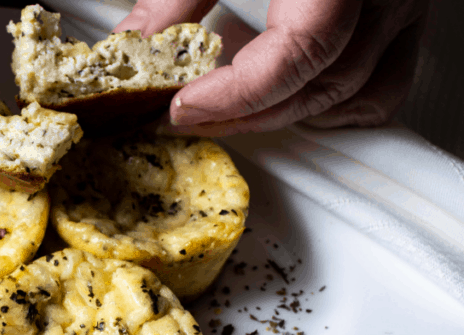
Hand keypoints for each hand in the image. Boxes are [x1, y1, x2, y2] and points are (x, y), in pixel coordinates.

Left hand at [115, 0, 428, 135]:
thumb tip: (137, 41)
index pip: (299, 48)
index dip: (236, 91)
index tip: (182, 105)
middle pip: (321, 82)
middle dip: (243, 113)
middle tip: (182, 115)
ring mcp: (402, 4)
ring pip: (354, 94)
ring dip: (282, 114)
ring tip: (221, 111)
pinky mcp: (404, 15)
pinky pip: (383, 84)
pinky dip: (330, 105)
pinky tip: (281, 100)